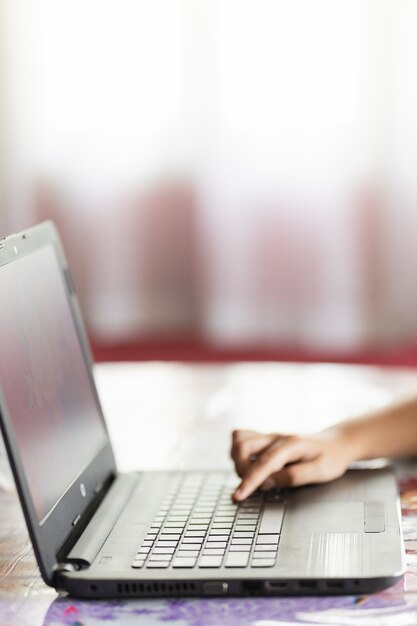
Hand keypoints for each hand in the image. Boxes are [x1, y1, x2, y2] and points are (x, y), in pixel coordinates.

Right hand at [231, 428, 353, 500]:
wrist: (334, 444)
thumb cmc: (330, 458)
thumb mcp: (321, 472)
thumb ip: (293, 477)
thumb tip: (267, 483)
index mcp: (292, 445)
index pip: (264, 463)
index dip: (249, 481)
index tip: (238, 496)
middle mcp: (276, 437)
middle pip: (244, 447)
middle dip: (242, 470)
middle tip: (255, 487)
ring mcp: (269, 436)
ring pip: (239, 440)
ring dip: (238, 460)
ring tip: (251, 475)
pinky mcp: (264, 439)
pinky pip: (241, 437)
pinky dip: (237, 450)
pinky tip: (248, 463)